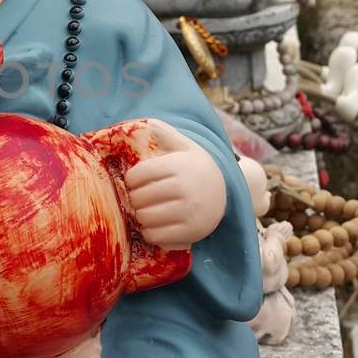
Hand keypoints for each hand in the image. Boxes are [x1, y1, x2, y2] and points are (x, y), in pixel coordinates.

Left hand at [124, 118, 226, 250]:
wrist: (226, 194)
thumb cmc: (196, 169)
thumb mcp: (186, 147)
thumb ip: (166, 134)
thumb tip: (147, 122)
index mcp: (178, 166)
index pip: (138, 174)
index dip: (131, 179)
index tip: (135, 181)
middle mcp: (183, 188)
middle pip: (138, 198)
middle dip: (135, 198)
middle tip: (140, 198)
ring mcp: (188, 212)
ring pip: (144, 217)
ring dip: (140, 215)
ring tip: (146, 210)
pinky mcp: (190, 232)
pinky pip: (155, 236)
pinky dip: (150, 232)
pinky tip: (155, 225)